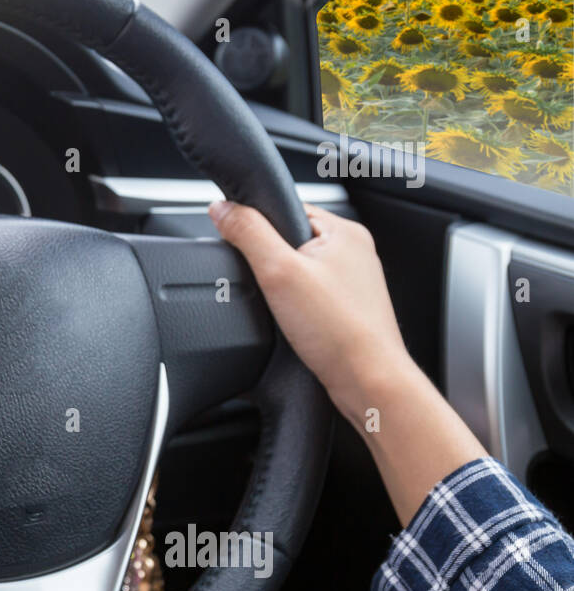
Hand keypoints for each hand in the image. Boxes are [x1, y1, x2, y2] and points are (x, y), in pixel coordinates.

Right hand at [209, 200, 483, 525]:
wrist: (368, 382)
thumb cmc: (339, 331)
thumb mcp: (278, 272)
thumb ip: (247, 233)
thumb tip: (222, 208)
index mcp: (345, 230)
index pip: (286, 210)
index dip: (259, 230)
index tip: (248, 254)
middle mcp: (354, 253)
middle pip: (289, 243)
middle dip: (271, 265)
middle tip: (273, 290)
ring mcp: (353, 283)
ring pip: (299, 273)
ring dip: (283, 290)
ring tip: (290, 312)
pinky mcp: (347, 310)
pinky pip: (309, 298)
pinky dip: (296, 310)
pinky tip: (297, 326)